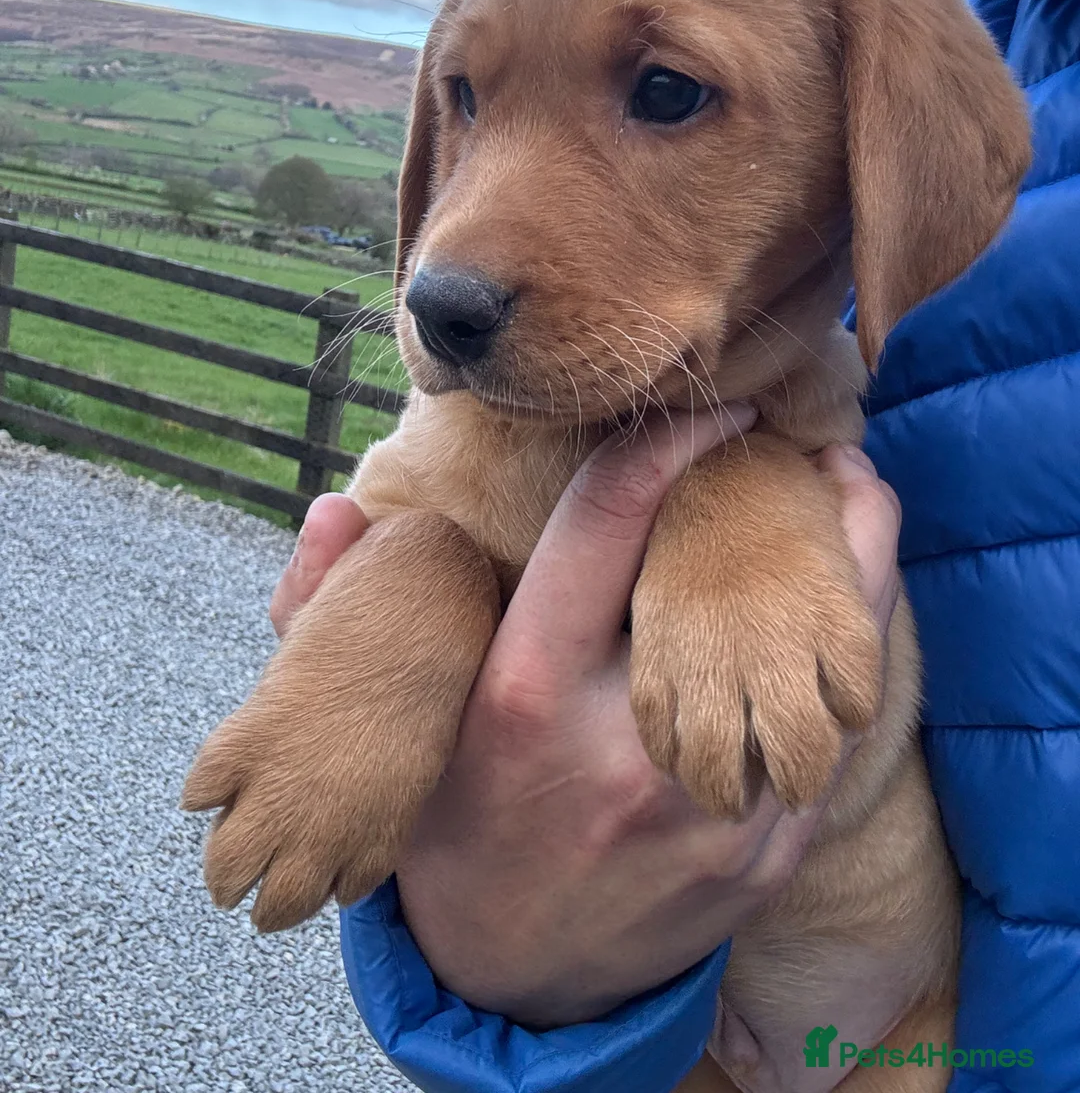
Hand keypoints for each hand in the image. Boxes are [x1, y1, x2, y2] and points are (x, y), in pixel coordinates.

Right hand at [270, 428, 900, 1027]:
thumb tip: (331, 505)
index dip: (666, 444)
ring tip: (858, 498)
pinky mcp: (765, 859)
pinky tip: (853, 612)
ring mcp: (705, 810)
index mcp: (524, 693)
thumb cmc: (455, 824)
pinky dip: (849, 662)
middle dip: (793, 500)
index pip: (602, 527)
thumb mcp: (390, 724)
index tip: (714, 407)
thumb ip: (337, 611)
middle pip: (736, 589)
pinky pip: (832, 739)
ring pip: (813, 666)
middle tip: (816, 440)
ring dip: (851, 572)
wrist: (517, 982)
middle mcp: (622, 746)